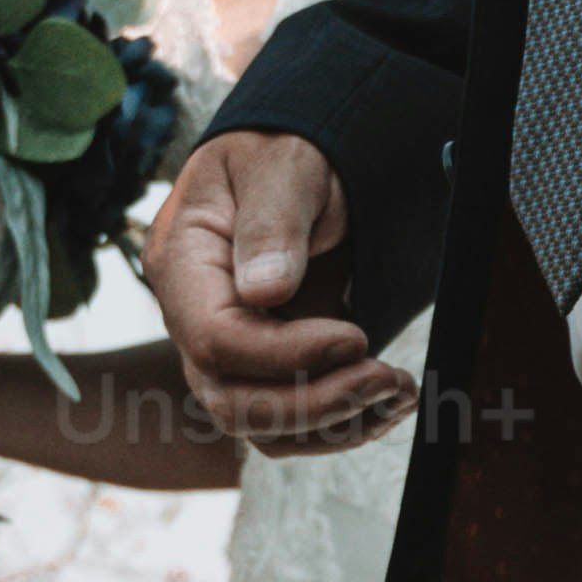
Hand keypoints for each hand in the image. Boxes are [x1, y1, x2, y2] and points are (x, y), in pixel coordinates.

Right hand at [145, 131, 416, 455]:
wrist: (295, 167)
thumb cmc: (282, 155)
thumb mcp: (282, 168)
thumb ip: (271, 224)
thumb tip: (266, 292)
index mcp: (181, 264)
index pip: (215, 339)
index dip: (286, 355)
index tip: (354, 336)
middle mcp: (192, 319)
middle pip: (231, 400)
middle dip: (315, 402)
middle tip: (386, 378)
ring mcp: (225, 352)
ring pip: (262, 426)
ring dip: (336, 423)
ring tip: (400, 392)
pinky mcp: (265, 370)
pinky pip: (290, 422)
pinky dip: (342, 423)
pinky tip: (390, 400)